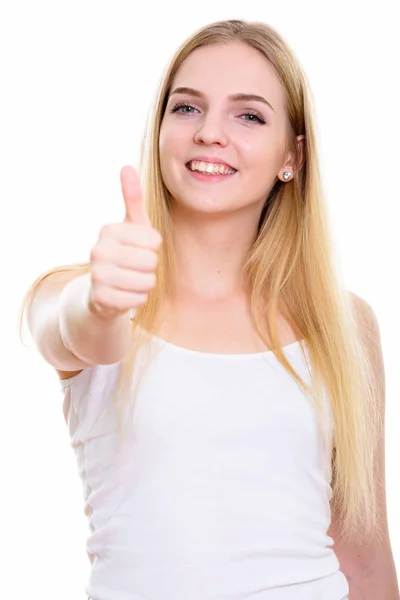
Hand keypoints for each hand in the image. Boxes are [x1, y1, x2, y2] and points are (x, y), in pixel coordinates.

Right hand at [88, 166, 161, 318]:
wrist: (101, 289)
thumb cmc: (125, 252)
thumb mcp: (131, 226)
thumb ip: (132, 198)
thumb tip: (126, 166)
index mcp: (108, 230)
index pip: (154, 241)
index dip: (153, 248)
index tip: (140, 249)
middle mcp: (98, 251)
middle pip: (150, 262)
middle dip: (150, 267)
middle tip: (135, 267)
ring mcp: (97, 275)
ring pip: (146, 282)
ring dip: (145, 284)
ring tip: (132, 280)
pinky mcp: (100, 299)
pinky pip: (138, 300)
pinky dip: (138, 299)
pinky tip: (126, 294)